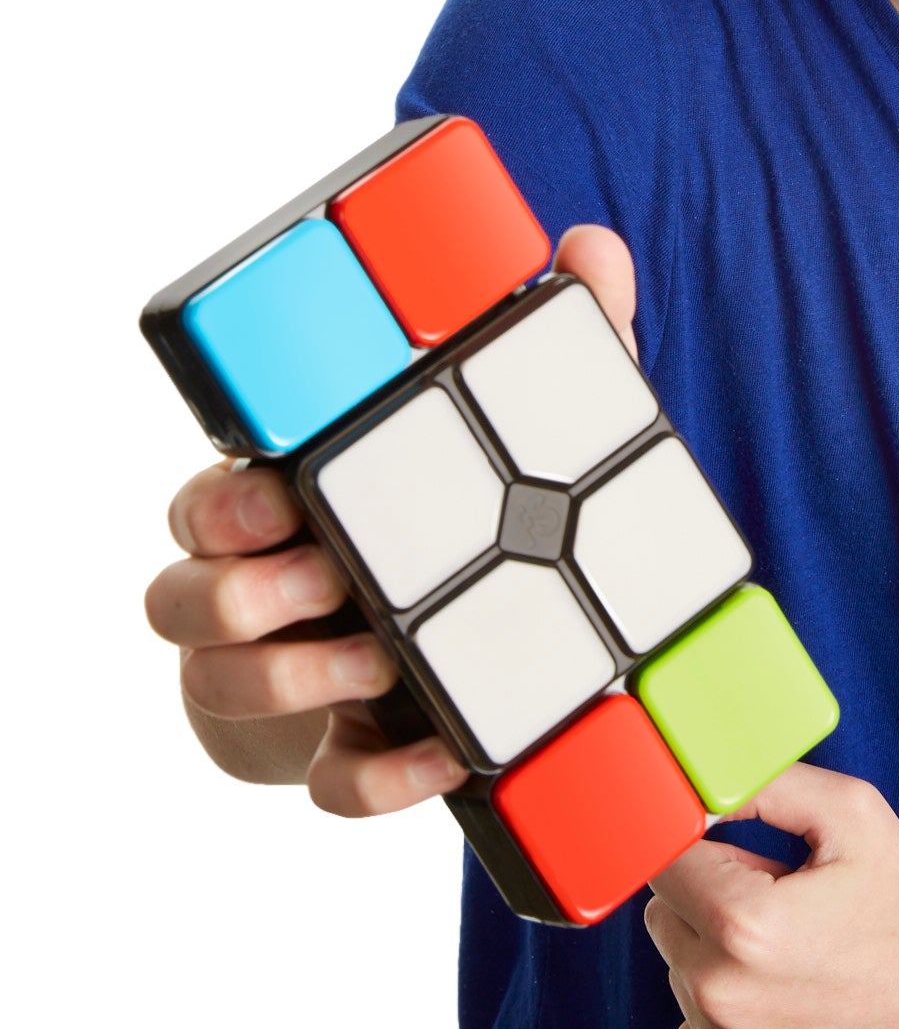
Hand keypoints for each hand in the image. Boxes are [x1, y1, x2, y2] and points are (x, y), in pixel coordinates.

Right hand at [144, 220, 640, 810]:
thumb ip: (548, 341)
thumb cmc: (464, 517)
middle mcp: (260, 593)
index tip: (270, 496)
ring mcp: (287, 679)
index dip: (218, 502)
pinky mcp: (336, 755)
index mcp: (285, 505)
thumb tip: (590, 245)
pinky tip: (441, 755)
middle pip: (178, 596)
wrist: (464, 643)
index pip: (206, 498)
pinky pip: (327, 783)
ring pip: (221, 685)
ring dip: (296, 675)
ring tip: (378, 658)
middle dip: (240, 589)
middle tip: (323, 575)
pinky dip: (380, 776)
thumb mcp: (520, 425)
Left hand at [643, 765, 898, 1028]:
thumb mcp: (850, 812)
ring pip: (680, 979)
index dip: (709, 851)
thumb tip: (693, 787)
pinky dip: (729, 1022)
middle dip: (710, 905)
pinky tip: (787, 1009)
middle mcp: (725, 997)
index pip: (665, 862)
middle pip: (664, 920)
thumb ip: (762, 783)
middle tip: (785, 911)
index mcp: (744, 921)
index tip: (747, 859)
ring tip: (796, 962)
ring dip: (721, 964)